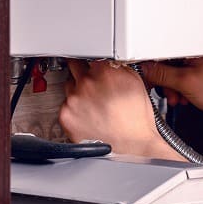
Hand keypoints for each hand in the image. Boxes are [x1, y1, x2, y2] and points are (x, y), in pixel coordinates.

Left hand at [59, 60, 178, 158]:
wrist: (132, 147)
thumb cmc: (136, 120)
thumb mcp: (136, 84)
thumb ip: (118, 68)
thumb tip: (108, 62)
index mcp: (104, 71)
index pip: (89, 56)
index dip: (93, 64)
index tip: (93, 69)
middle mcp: (85, 82)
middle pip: (74, 68)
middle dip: (83, 75)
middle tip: (93, 87)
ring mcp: (73, 99)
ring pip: (69, 88)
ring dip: (78, 93)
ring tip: (94, 106)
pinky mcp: (65, 115)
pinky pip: (65, 107)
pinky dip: (74, 111)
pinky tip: (88, 117)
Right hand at [139, 55, 202, 116]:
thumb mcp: (185, 83)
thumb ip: (162, 74)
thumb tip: (146, 69)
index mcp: (192, 48)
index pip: (163, 52)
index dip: (154, 68)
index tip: (150, 80)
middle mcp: (200, 50)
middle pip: (172, 63)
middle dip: (168, 82)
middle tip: (169, 94)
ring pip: (181, 72)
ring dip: (177, 87)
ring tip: (181, 98)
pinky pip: (192, 76)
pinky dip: (187, 87)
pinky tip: (190, 97)